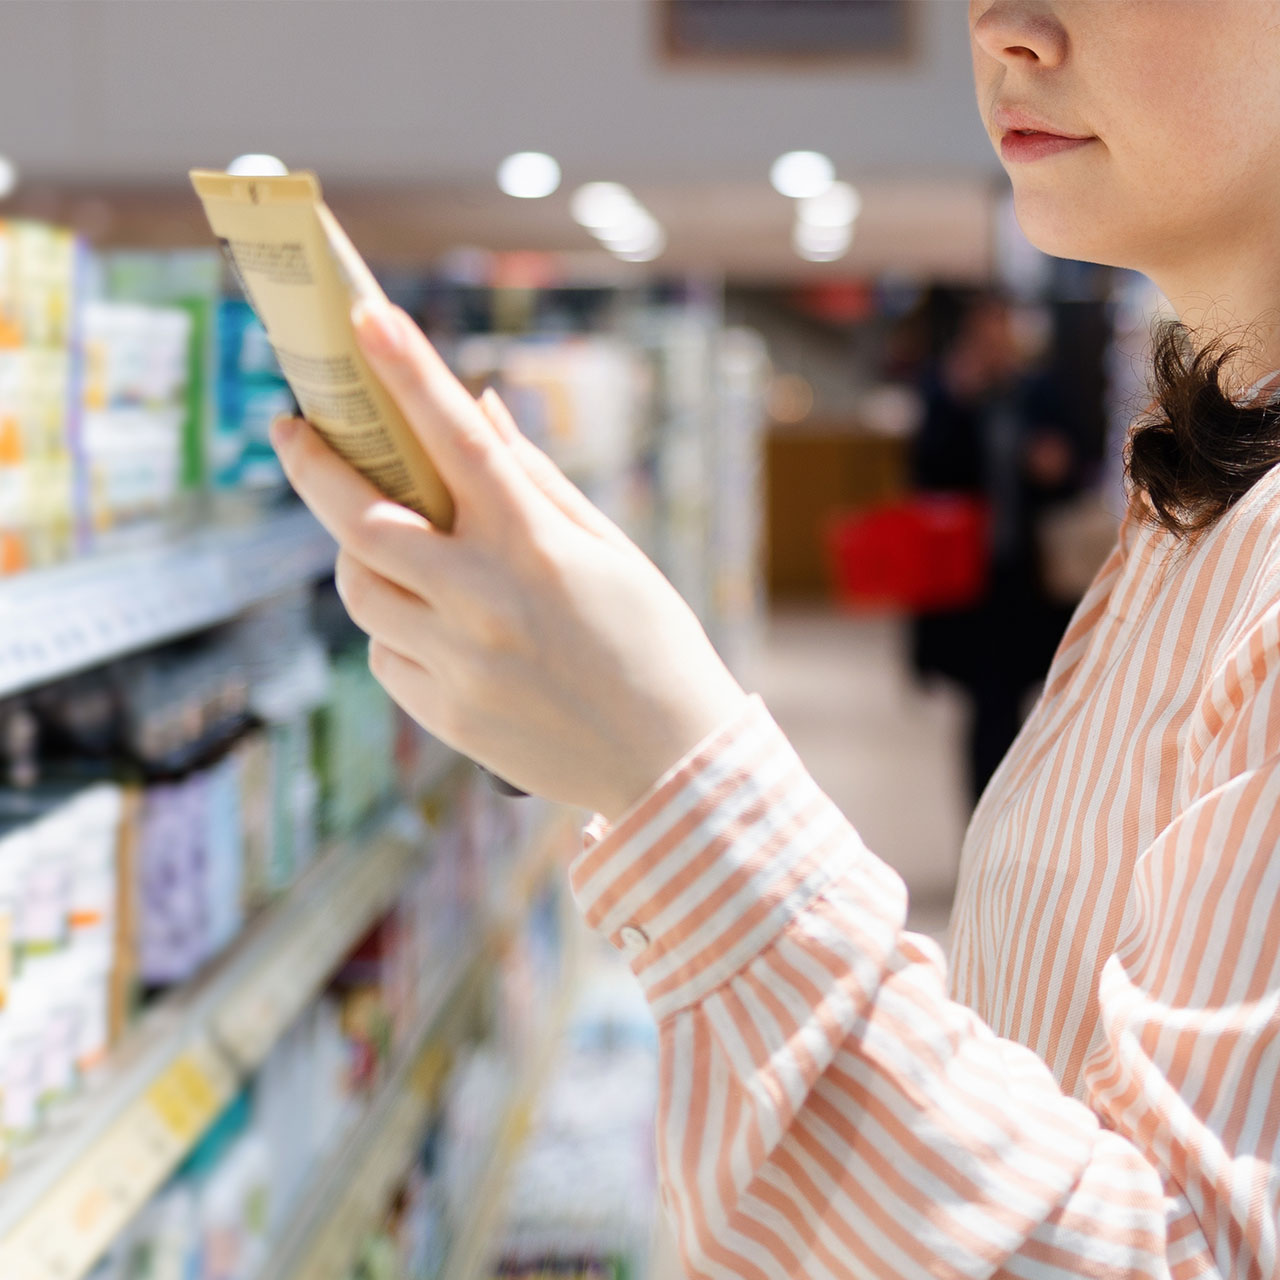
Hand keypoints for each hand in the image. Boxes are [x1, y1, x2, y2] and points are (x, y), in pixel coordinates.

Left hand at [269, 300, 747, 821]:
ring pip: (358, 590)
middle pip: (361, 520)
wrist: (669, 762)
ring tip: (385, 546)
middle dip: (313, 466)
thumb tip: (479, 408)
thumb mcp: (611, 551)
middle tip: (291, 431)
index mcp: (535, 546)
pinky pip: (383, 654)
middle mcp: (484, 600)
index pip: (457, 440)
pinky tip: (435, 627)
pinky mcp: (445, 715)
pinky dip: (395, 627)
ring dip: (359, 556)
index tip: (363, 316)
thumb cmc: (650, 641)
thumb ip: (537, 479)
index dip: (407, 371)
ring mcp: (458, 662)